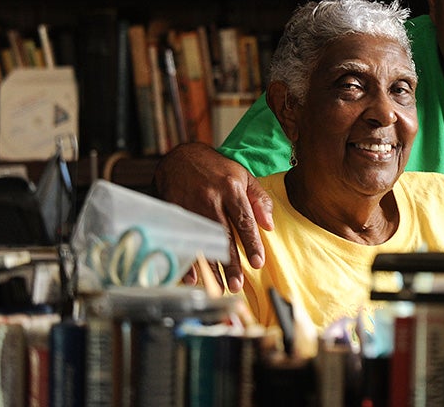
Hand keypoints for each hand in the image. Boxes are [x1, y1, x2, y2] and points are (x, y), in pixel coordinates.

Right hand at [152, 142, 273, 292]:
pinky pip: (183, 238)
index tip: (258, 263)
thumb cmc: (216, 169)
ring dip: (211, 266)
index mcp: (231, 188)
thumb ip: (259, 200)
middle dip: (230, 262)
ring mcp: (191, 205)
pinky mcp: (175, 210)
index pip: (244, 220)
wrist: (180, 156)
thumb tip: (269, 225)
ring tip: (219, 286)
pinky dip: (187, 258)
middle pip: (223, 235)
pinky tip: (192, 276)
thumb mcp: (243, 176)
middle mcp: (211, 198)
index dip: (252, 243)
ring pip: (203, 240)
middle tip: (237, 284)